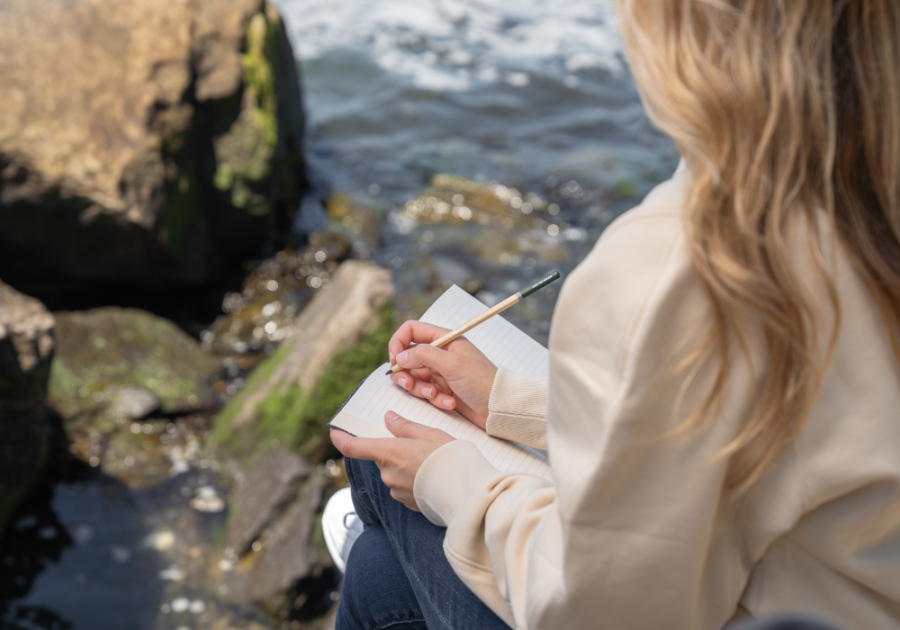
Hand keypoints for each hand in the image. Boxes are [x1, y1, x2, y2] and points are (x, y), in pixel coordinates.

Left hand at [330, 411, 453, 510]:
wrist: (466, 491)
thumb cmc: (449, 457)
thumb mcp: (429, 433)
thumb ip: (405, 426)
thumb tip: (388, 419)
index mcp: (389, 453)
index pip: (353, 447)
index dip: (340, 439)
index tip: (334, 432)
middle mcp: (387, 474)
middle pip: (381, 458)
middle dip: (393, 450)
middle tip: (416, 443)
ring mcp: (396, 491)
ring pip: (393, 472)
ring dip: (404, 465)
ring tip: (430, 461)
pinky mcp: (408, 503)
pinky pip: (404, 487)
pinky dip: (413, 479)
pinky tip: (432, 476)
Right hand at [389, 321, 497, 429]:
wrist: (498, 407)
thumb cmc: (482, 381)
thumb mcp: (452, 364)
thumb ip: (424, 355)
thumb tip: (400, 357)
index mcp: (444, 339)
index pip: (411, 331)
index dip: (398, 343)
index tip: (395, 360)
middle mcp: (440, 354)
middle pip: (407, 357)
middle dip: (405, 373)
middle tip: (409, 384)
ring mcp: (440, 372)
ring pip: (414, 377)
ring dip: (420, 388)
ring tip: (435, 394)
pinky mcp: (441, 390)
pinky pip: (425, 392)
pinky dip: (434, 399)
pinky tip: (449, 402)